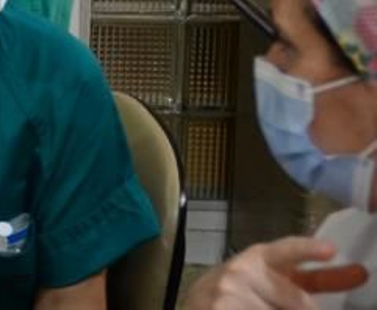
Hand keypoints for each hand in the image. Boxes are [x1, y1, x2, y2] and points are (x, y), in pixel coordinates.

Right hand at [186, 237, 362, 308]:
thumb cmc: (237, 291)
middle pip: (300, 303)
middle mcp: (242, 271)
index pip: (285, 251)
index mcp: (258, 257)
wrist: (194, 304)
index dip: (307, 249)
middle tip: (278, 305)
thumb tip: (358, 274)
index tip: (330, 250)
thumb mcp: (266, 279)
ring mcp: (229, 295)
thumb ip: (307, 279)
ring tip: (253, 308)